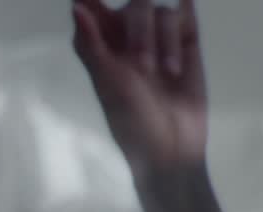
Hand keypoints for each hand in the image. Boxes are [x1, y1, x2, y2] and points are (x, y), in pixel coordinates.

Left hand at [73, 0, 206, 180]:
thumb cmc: (131, 120)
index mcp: (100, 46)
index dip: (93, 0)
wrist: (172, 146)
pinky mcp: (186, 43)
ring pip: (161, 11)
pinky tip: (186, 9)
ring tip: (166, 73)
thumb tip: (76, 6)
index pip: (91, 6)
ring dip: (165, 40)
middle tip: (144, 66)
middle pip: (135, 4)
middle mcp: (126, 37)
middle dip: (140, 30)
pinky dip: (184, 18)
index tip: (113, 29)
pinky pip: (184, 14)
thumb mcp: (108, 84)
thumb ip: (93, 43)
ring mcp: (157, 39)